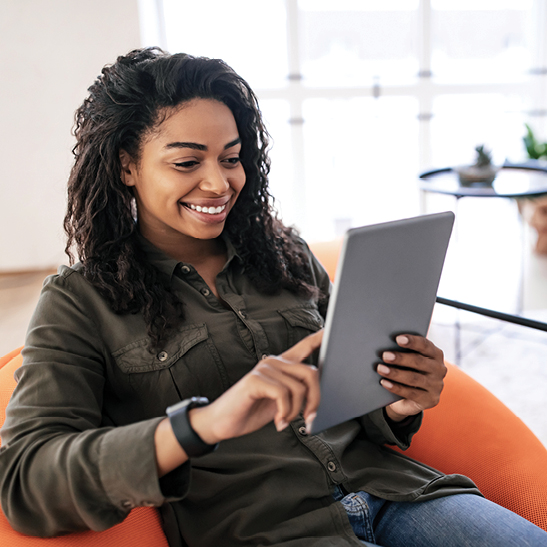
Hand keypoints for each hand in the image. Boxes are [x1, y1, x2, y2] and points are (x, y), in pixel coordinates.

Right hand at [190, 330, 322, 443]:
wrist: (221, 422)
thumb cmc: (250, 411)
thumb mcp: (280, 402)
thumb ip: (295, 394)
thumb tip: (317, 398)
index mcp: (281, 365)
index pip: (304, 347)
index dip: (319, 339)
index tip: (331, 329)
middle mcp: (274, 362)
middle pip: (310, 374)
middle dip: (315, 400)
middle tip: (308, 418)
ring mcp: (264, 368)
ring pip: (299, 388)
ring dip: (296, 411)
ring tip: (285, 420)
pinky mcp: (255, 379)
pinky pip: (283, 394)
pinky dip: (285, 412)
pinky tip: (278, 421)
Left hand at [377, 334, 445, 421]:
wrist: (409, 397)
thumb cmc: (406, 370)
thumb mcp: (407, 360)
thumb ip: (402, 350)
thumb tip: (384, 343)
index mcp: (435, 354)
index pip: (425, 345)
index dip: (412, 341)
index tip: (397, 338)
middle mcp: (439, 369)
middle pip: (419, 361)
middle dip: (400, 358)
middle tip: (384, 355)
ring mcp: (436, 385)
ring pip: (414, 378)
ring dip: (395, 373)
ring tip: (380, 369)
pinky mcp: (430, 400)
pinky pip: (411, 393)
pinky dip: (396, 387)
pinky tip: (384, 382)